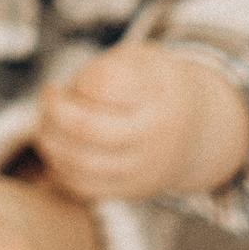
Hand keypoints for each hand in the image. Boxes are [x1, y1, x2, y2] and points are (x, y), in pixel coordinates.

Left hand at [37, 43, 248, 202]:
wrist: (198, 128)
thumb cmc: (155, 87)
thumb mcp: (143, 60)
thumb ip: (108, 68)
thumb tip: (76, 92)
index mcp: (156, 94)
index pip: (103, 86)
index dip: (80, 80)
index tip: (80, 79)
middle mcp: (153, 134)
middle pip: (87, 129)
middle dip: (55, 111)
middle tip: (52, 96)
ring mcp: (143, 167)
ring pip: (81, 162)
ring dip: (51, 139)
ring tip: (50, 120)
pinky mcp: (131, 189)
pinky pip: (85, 187)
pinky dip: (60, 167)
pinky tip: (59, 147)